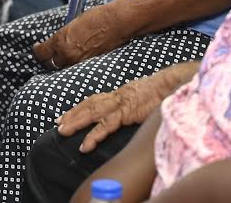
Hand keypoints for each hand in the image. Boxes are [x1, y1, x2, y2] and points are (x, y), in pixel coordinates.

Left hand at [31, 3, 127, 69]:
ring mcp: (79, 62)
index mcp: (60, 40)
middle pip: (51, 64)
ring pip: (64, 68)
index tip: (36, 48)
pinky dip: (75, 65)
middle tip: (50, 55)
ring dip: (63, 64)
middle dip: (50, 59)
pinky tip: (77, 59)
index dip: (37, 51)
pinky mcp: (91, 66)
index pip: (41, 53)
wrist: (115, 23)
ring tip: (64, 58)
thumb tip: (57, 42)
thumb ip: (63, 36)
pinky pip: (77, 69)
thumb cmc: (95, 18)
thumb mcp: (72, 25)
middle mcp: (67, 54)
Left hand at [55, 71, 169, 151]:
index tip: (68, 113)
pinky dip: (93, 136)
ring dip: (75, 122)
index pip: (95, 99)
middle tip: (57, 123)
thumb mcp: (146, 96)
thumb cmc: (164, 90)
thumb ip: (137, 103)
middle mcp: (116, 96)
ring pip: (91, 113)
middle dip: (72, 114)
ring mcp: (120, 104)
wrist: (173, 83)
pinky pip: (106, 126)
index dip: (80, 106)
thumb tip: (135, 110)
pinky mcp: (126, 113)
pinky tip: (85, 146)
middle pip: (88, 104)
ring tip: (63, 132)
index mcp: (120, 93)